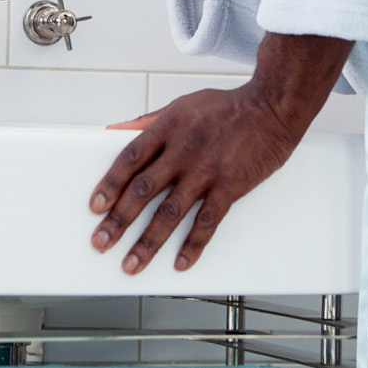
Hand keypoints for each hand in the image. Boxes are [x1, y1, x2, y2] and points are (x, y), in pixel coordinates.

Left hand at [89, 82, 301, 273]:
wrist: (271, 108)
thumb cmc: (225, 107)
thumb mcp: (180, 105)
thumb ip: (146, 121)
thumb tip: (115, 130)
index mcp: (167, 128)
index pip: (129, 158)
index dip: (110, 184)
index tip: (95, 206)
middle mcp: (183, 151)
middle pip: (143, 190)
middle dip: (118, 220)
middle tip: (101, 242)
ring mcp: (206, 171)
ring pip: (171, 212)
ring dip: (148, 241)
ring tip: (131, 262)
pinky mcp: (230, 186)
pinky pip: (208, 221)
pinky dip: (193, 244)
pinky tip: (180, 262)